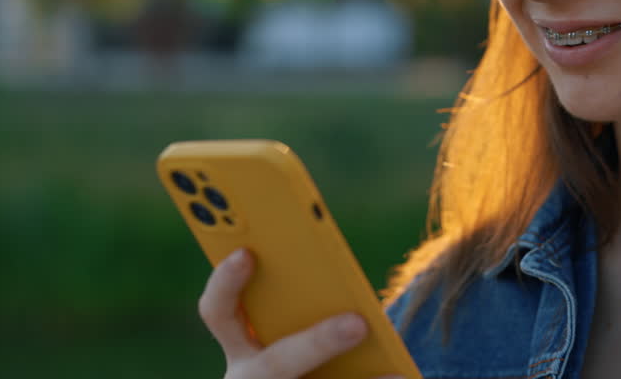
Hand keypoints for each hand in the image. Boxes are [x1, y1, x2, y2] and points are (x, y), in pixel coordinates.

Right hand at [198, 248, 402, 378]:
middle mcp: (247, 377)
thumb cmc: (297, 350)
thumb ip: (297, 300)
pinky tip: (402, 378)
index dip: (225, 283)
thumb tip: (341, 281)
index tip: (247, 254)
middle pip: (275, 364)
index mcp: (238, 344)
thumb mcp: (286, 326)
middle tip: (358, 323)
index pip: (218, 311)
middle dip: (317, 344)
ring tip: (399, 373)